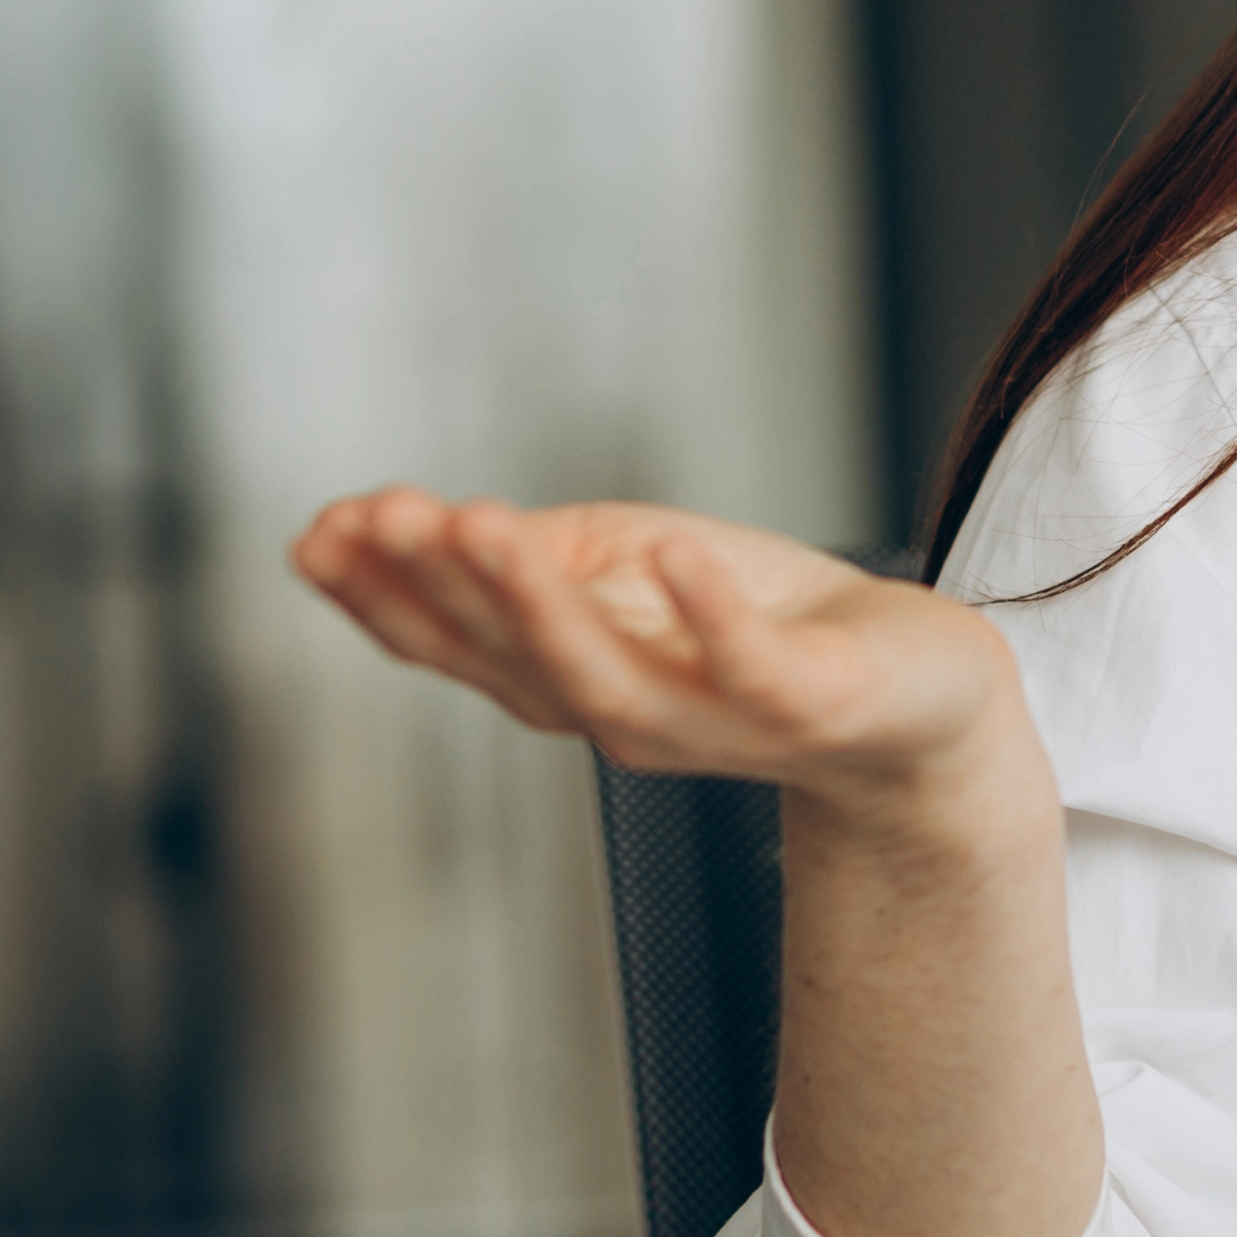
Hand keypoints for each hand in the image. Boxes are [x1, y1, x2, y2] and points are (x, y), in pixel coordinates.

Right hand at [292, 490, 1028, 822]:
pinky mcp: (807, 706)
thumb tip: (419, 524)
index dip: (382, 597)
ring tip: (481, 524)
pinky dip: (711, 616)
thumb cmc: (765, 621)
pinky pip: (753, 669)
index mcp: (570, 679)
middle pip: (511, 659)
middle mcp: (623, 715)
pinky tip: (675, 556)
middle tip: (376, 517)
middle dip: (438, 587)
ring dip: (540, 604)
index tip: (316, 534)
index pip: (455, 645)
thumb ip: (542, 558)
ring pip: (607, 677)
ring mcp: (715, 720)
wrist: (920, 692)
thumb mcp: (634, 567)